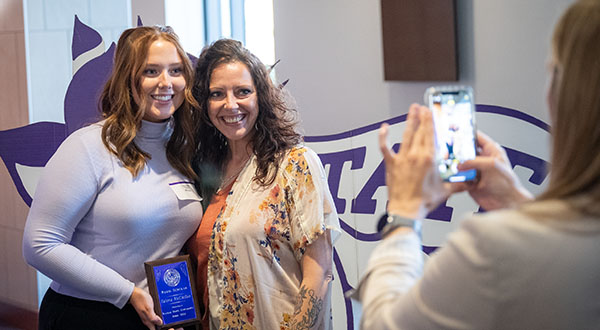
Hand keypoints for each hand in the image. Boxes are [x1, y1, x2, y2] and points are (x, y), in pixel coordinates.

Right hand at [129, 286, 162, 329]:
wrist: (135, 293)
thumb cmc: (141, 299)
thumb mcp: (148, 308)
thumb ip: (153, 317)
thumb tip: (159, 323)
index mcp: (147, 320)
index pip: (153, 329)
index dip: (159, 328)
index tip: (165, 327)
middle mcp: (146, 319)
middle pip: (154, 326)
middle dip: (160, 325)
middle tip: (167, 324)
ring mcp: (146, 315)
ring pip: (154, 322)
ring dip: (159, 321)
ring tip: (165, 319)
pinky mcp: (147, 311)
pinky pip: (153, 317)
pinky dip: (157, 317)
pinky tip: (161, 314)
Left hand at [379, 104, 450, 218]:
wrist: (406, 210)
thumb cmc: (423, 202)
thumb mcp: (446, 191)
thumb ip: (459, 184)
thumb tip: (470, 182)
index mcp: (429, 159)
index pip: (431, 135)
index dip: (431, 121)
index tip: (431, 111)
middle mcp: (415, 155)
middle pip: (419, 131)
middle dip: (421, 117)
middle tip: (422, 107)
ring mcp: (402, 158)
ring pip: (406, 135)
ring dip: (409, 121)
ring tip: (411, 110)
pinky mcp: (391, 164)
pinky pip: (385, 147)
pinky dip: (384, 137)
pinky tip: (384, 128)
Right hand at [455, 131, 533, 209]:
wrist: (506, 204)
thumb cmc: (508, 185)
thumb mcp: (492, 166)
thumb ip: (475, 161)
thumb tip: (460, 163)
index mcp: (491, 151)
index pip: (476, 137)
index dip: (466, 133)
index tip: (454, 131)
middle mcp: (482, 160)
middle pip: (465, 150)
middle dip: (456, 150)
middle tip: (447, 150)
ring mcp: (475, 171)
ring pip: (460, 164)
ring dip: (454, 165)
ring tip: (448, 164)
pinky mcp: (469, 182)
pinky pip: (458, 177)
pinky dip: (455, 177)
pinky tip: (452, 176)